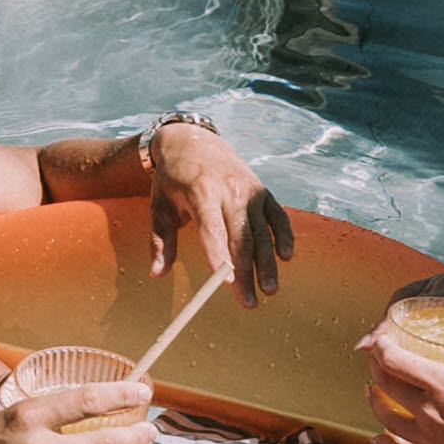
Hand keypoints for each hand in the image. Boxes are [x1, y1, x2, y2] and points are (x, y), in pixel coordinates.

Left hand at [148, 120, 293, 303]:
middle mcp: (229, 190)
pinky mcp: (263, 191)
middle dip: (246, 273)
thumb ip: (160, 241)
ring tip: (269, 290)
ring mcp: (249, 190)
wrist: (192, 140)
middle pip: (241, 237)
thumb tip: (157, 275)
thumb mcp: (158, 207)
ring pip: (262, 232)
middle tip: (248, 303)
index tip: (226, 282)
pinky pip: (278, 216)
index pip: (211, 229)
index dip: (219, 255)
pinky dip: (284, 236)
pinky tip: (286, 257)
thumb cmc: (172, 180)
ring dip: (267, 263)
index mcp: (201, 192)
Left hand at [356, 322, 443, 443]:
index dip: (381, 348)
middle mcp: (431, 411)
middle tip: (375, 361)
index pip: (396, 361)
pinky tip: (377, 437)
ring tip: (371, 391)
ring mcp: (430, 439)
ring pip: (386, 418)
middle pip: (385, 385)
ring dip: (374, 402)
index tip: (379, 341)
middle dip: (375, 369)